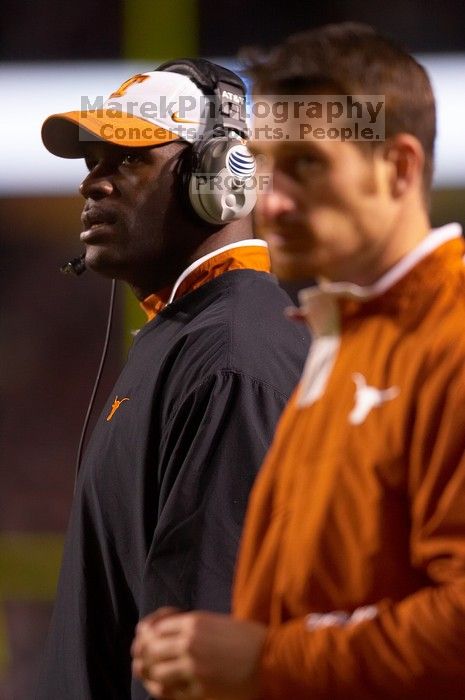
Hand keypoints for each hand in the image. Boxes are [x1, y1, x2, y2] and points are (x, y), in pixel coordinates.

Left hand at [131, 608, 266, 699]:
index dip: (145, 635)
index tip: (142, 638)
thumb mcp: (217, 623)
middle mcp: (189, 643)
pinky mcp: (200, 691)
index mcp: (194, 622)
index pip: (155, 628)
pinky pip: (170, 692)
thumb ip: (192, 628)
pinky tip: (158, 687)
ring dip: (148, 673)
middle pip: (151, 650)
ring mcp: (193, 669)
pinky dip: (160, 689)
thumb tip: (166, 633)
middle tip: (137, 658)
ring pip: (156, 672)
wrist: (271, 660)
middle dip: (142, 654)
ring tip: (144, 674)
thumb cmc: (248, 639)